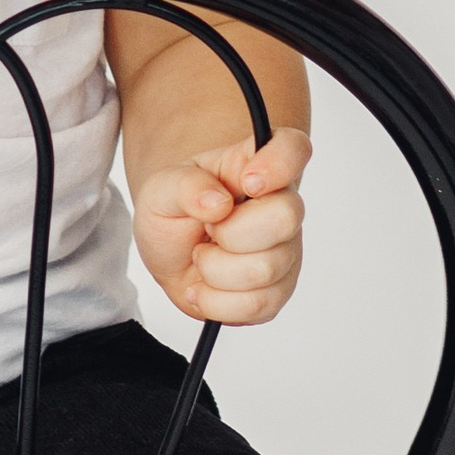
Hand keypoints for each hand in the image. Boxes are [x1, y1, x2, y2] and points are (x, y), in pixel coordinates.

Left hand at [130, 129, 310, 327]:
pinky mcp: (278, 291)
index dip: (280, 164)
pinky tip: (204, 288)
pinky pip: (260, 305)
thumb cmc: (174, 213)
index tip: (248, 181)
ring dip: (215, 269)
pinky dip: (218, 302)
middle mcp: (281, 207)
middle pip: (286, 216)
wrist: (170, 254)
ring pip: (266, 268)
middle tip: (207, 229)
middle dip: (230, 232)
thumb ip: (185, 186)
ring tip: (202, 257)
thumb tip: (217, 202)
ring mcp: (285, 251)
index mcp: (256, 167)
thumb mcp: (161, 189)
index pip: (293, 149)